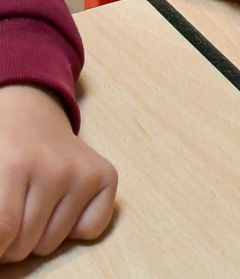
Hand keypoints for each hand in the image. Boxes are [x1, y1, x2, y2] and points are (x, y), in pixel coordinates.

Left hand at [0, 84, 116, 261]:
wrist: (27, 116)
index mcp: (15, 165)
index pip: (3, 231)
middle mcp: (56, 169)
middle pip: (25, 243)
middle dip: (10, 245)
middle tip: (6, 222)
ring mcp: (84, 173)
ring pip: (53, 243)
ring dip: (37, 239)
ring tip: (30, 211)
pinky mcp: (107, 175)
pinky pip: (91, 229)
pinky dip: (74, 231)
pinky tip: (61, 208)